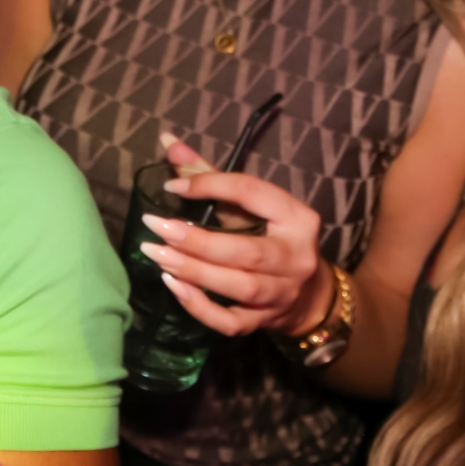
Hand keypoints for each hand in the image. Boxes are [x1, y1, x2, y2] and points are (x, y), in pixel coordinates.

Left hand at [143, 132, 334, 337]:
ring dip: (194, 271)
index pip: (253, 194)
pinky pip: (230, 321)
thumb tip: (166, 142)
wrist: (309, 295)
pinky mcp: (264, 322)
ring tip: (155, 253)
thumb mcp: (251, 204)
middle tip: (156, 225)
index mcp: (297, 218)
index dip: (211, 186)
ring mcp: (282, 294)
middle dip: (198, 240)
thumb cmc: (273, 237)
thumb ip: (209, 174)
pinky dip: (200, 308)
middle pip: (246, 251)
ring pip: (239, 286)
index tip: (172, 186)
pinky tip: (172, 286)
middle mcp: (295, 257)